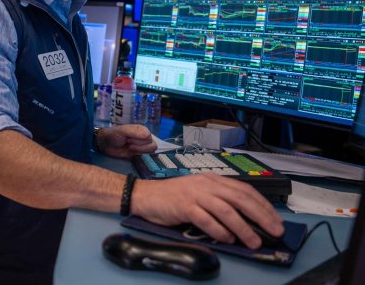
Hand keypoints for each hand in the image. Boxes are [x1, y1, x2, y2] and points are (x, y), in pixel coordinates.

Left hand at [98, 124, 156, 157]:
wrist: (105, 144)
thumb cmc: (113, 135)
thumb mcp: (122, 130)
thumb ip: (134, 131)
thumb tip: (148, 135)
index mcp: (141, 129)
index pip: (148, 137)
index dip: (138, 140)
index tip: (128, 138)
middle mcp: (144, 137)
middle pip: (151, 145)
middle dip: (137, 145)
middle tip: (127, 142)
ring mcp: (143, 145)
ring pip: (151, 150)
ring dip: (139, 150)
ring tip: (129, 147)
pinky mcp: (140, 153)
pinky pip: (147, 155)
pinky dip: (139, 154)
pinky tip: (131, 151)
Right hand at [132, 174, 284, 248]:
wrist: (145, 195)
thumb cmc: (173, 197)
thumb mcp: (199, 193)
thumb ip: (219, 201)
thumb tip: (245, 219)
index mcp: (213, 180)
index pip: (245, 190)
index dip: (263, 205)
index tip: (276, 220)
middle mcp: (206, 184)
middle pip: (240, 199)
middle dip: (261, 216)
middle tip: (274, 231)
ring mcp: (194, 194)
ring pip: (226, 210)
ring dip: (243, 228)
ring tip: (254, 241)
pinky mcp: (183, 206)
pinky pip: (205, 219)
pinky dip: (219, 231)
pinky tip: (227, 239)